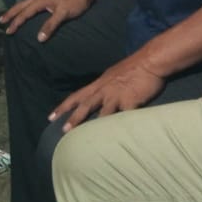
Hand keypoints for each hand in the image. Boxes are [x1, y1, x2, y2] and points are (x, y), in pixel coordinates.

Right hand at [0, 0, 92, 40]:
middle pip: (21, 5)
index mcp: (41, 1)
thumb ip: (50, 25)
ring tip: (10, 15)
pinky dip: (26, 7)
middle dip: (11, 13)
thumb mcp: (63, 14)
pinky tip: (28, 10)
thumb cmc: (75, 1)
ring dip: (17, 9)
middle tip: (1, 21)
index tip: (8, 32)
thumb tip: (39, 38)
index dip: (16, 23)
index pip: (25, 13)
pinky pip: (32, 3)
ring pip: (26, 3)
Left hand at [50, 55, 164, 130]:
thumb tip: (100, 96)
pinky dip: (122, 128)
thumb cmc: (134, 67)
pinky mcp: (130, 101)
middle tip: (63, 131)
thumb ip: (106, 86)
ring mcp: (117, 96)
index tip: (51, 117)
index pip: (77, 96)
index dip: (64, 107)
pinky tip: (119, 140)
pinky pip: (125, 118)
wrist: (150, 61)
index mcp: (99, 84)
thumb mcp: (113, 75)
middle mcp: (104, 90)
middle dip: (73, 118)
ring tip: (88, 141)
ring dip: (95, 127)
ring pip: (102, 114)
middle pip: (85, 105)